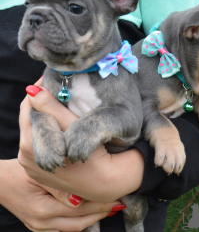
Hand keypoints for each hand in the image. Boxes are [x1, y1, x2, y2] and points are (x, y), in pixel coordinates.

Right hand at [0, 158, 121, 231]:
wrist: (0, 182)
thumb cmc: (20, 172)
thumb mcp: (40, 175)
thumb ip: (59, 187)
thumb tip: (81, 198)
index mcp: (43, 209)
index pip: (79, 211)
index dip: (100, 206)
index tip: (117, 200)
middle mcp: (42, 222)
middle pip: (79, 223)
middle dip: (101, 214)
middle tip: (118, 205)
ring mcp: (39, 227)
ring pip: (73, 228)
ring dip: (92, 219)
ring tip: (109, 209)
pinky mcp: (39, 226)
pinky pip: (65, 227)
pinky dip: (80, 221)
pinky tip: (90, 213)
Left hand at [19, 80, 143, 201]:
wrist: (108, 184)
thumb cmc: (97, 154)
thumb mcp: (74, 128)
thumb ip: (52, 108)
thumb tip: (31, 90)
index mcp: (31, 146)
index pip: (29, 108)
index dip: (40, 90)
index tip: (50, 78)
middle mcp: (26, 158)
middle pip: (30, 119)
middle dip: (41, 101)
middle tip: (56, 86)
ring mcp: (31, 166)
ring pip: (34, 129)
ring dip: (44, 114)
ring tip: (60, 101)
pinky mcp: (39, 170)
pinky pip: (39, 141)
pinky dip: (48, 128)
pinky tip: (61, 121)